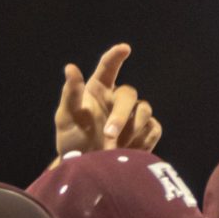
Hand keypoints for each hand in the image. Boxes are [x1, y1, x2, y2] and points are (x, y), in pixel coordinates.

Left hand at [54, 44, 159, 159]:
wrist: (88, 169)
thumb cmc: (72, 141)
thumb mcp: (65, 118)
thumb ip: (70, 94)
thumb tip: (70, 67)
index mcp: (98, 89)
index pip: (108, 67)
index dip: (116, 56)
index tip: (125, 49)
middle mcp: (117, 98)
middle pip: (129, 94)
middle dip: (120, 115)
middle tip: (108, 135)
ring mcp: (134, 115)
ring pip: (144, 110)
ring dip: (132, 128)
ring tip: (116, 148)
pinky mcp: (146, 131)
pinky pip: (153, 128)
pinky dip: (143, 140)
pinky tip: (130, 151)